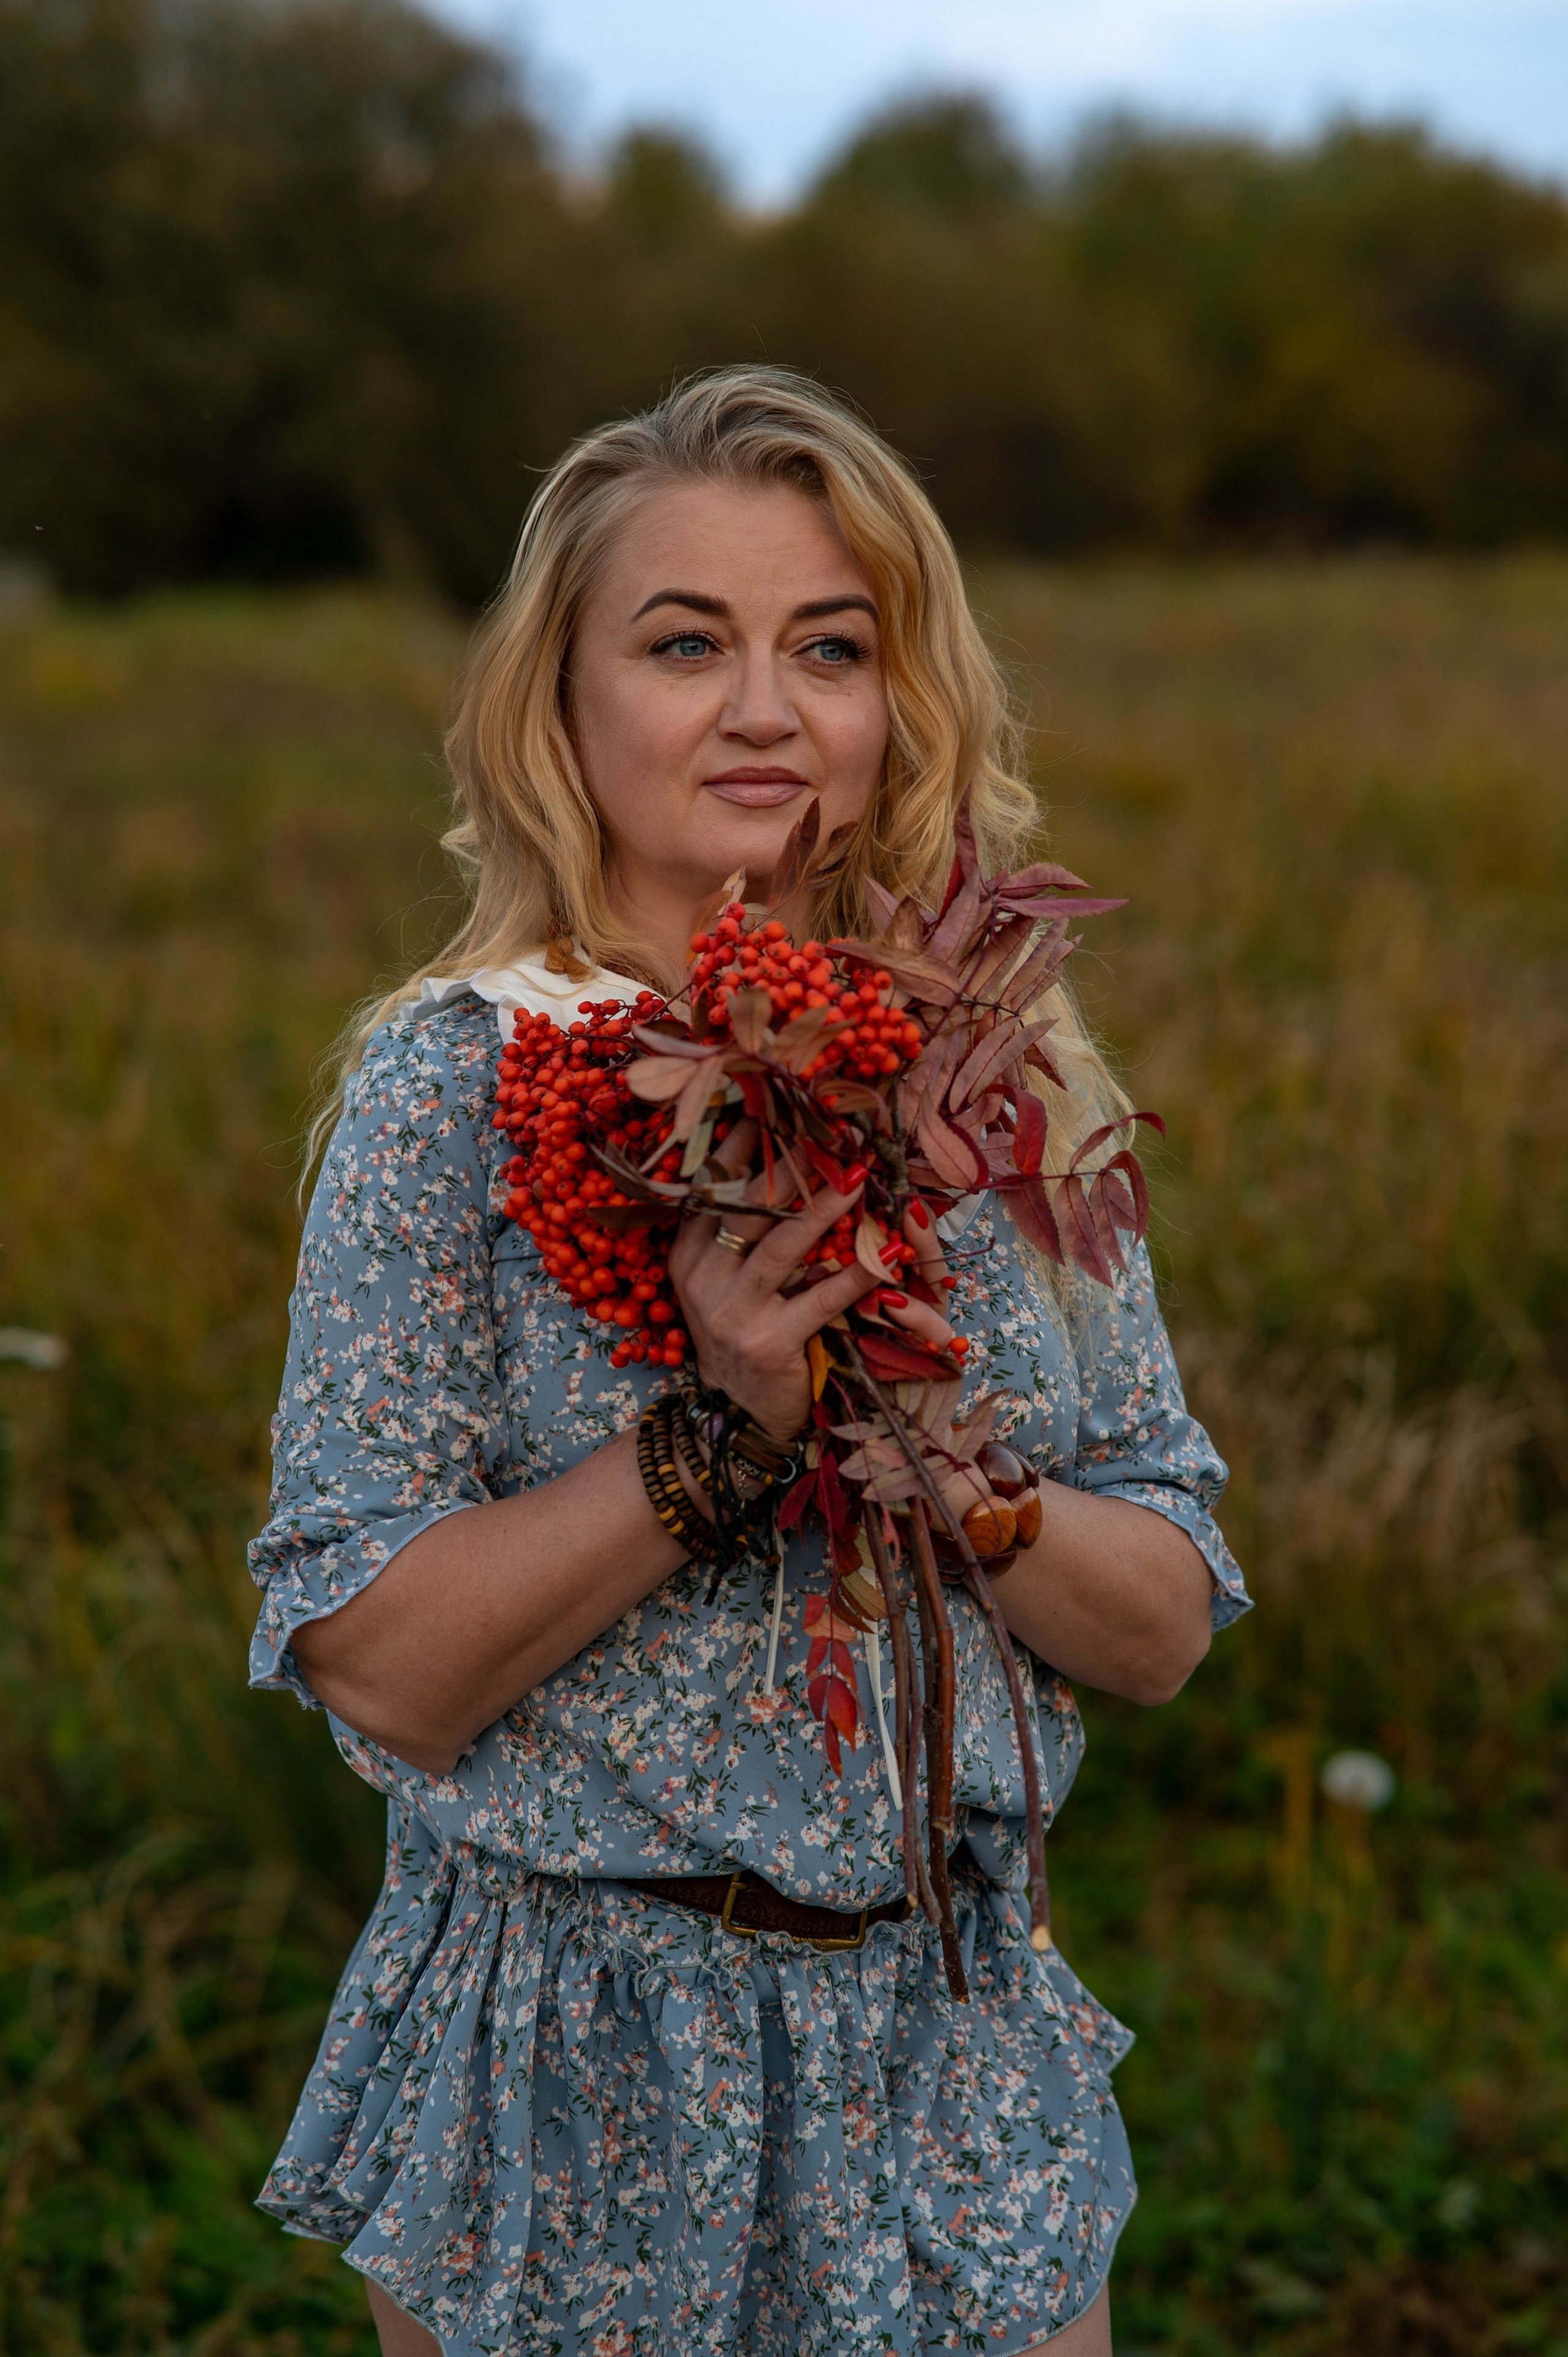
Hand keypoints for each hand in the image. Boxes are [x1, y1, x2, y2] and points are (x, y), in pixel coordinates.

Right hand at [667, 1122, 878, 1441]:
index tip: (774, 1104)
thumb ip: (741, 1231)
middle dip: (788, 1163)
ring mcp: (729, 1314)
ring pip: (780, 1246)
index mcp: (688, 1257)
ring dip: (823, 1206)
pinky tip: (888, 1249)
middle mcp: (700, 1281)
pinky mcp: (765, 1344)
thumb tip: (776, 1158)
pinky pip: (820, 1298)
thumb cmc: (747, 1335)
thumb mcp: (727, 1282)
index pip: (713, 1187)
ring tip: (857, 1173)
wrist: (744, 1417)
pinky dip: (858, 1273)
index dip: (744, 1144)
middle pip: (746, 1207)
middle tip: (826, 1127)